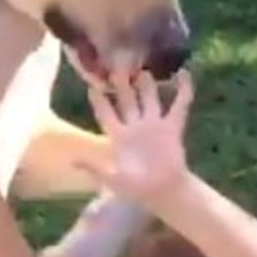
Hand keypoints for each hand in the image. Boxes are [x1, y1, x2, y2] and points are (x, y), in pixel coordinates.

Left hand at [80, 70, 194, 204]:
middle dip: (121, 82)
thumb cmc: (136, 188)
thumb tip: (71, 160)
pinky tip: (185, 74)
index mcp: (118, 136)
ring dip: (146, 83)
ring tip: (142, 65)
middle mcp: (134, 126)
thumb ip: (93, 166)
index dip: (98, 99)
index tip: (91, 82)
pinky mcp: (172, 128)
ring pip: (149, 98)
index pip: (105, 112)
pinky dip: (183, 91)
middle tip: (116, 63)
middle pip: (126, 99)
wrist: (163, 193)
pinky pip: (179, 106)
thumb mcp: (111, 178)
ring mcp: (154, 125)